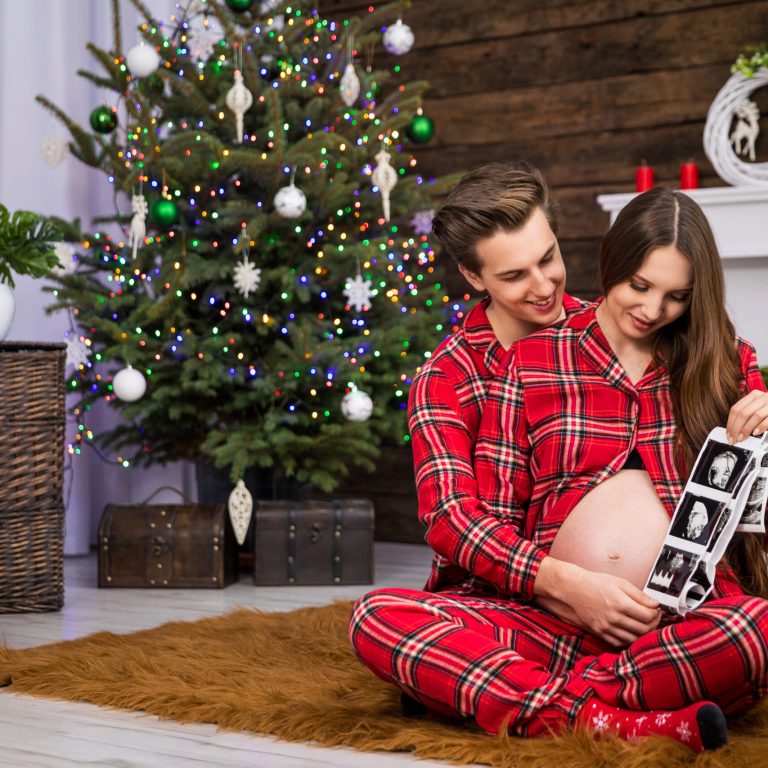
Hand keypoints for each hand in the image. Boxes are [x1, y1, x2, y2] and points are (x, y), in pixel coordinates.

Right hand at [534, 558, 660, 646]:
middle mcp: (614, 617)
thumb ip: (639, 594)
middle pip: (643, 629)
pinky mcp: (599, 632)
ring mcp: (606, 627)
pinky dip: (629, 639)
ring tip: (644, 624)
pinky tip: (631, 631)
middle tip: (653, 617)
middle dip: (653, 624)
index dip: (657, 613)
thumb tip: (655, 604)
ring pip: (633, 639)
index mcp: (621, 603)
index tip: (657, 609)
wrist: (573, 588)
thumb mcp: (619, 582)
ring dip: (643, 634)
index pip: (648, 615)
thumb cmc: (596, 582)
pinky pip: (619, 642)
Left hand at [727, 390, 767, 442]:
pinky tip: (756, 433)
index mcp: (754, 396)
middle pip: (743, 413)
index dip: (730, 423)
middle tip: (734, 439)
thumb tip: (733, 430)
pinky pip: (767, 419)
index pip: (736, 408)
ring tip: (742, 438)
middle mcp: (763, 397)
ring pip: (754, 415)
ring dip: (746, 429)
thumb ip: (748, 416)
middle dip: (736, 428)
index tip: (728, 434)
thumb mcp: (759, 410)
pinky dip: (761, 426)